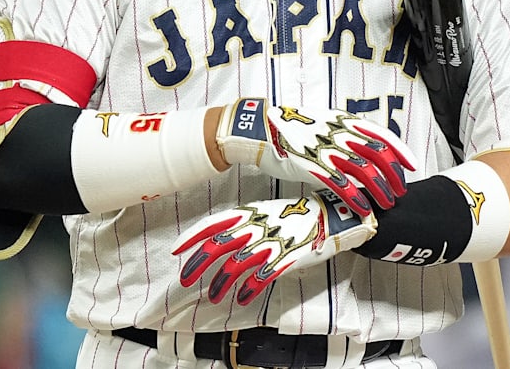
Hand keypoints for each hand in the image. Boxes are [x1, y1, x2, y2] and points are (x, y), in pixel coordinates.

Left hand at [174, 190, 375, 304]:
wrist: (331, 215)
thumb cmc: (297, 214)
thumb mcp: (266, 210)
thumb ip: (244, 223)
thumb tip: (222, 236)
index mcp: (250, 212)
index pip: (213, 223)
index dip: (192, 237)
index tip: (177, 249)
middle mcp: (256, 226)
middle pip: (218, 245)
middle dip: (198, 263)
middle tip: (186, 278)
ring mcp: (270, 242)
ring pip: (236, 265)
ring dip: (221, 283)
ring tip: (215, 296)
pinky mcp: (286, 258)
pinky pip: (261, 277)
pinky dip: (249, 290)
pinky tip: (243, 298)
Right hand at [217, 99, 415, 215]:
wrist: (260, 127)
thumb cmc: (289, 127)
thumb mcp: (322, 123)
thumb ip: (342, 134)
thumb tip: (358, 149)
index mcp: (343, 121)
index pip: (380, 134)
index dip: (399, 150)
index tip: (410, 165)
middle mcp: (338, 133)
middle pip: (377, 154)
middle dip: (393, 174)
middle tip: (400, 190)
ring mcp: (326, 149)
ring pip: (363, 170)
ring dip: (379, 188)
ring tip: (387, 202)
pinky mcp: (312, 165)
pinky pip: (340, 183)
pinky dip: (354, 196)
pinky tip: (362, 207)